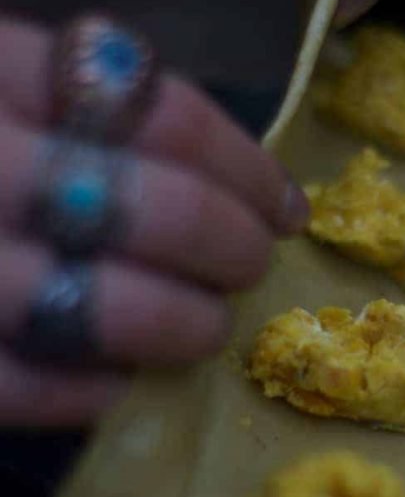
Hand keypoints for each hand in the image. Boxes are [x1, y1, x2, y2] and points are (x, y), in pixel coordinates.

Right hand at [0, 17, 306, 426]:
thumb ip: (65, 107)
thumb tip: (218, 180)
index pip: (153, 104)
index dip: (241, 160)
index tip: (283, 197)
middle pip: (146, 205)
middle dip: (229, 243)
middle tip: (255, 263)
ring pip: (99, 306)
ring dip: (179, 324)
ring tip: (205, 329)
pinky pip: (28, 387)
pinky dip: (90, 392)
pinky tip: (117, 383)